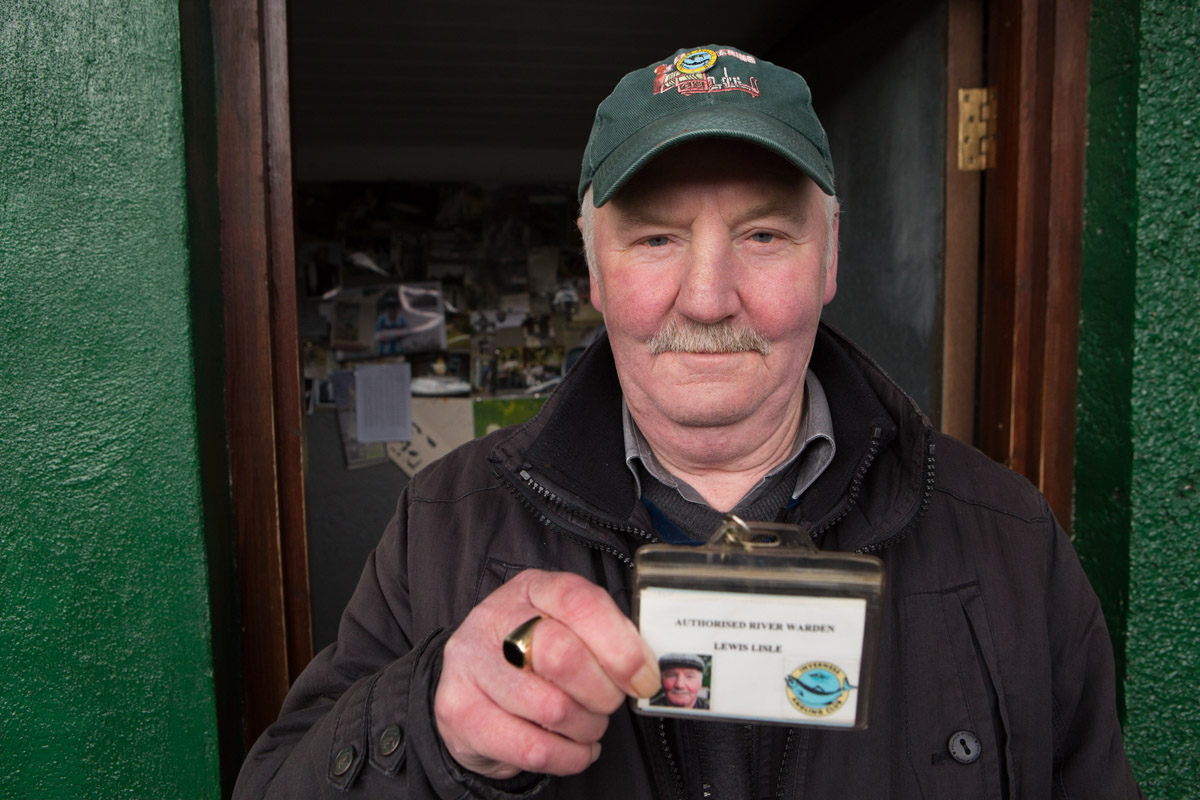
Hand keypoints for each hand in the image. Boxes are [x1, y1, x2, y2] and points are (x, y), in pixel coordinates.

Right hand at [434, 569, 660, 778]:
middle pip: (563, 656)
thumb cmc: (533, 657)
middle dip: (603, 691)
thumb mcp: (567, 629)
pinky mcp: (460, 712)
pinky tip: (575, 748)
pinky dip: (569, 756)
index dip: (620, 644)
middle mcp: (494, 618)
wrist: (469, 688)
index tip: (644, 678)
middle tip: (611, 703)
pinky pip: (532, 748)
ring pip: (552, 708)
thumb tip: (646, 671)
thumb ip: (605, 637)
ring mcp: (471, 665)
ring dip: (587, 727)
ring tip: (588, 724)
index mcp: (531, 588)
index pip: (579, 602)